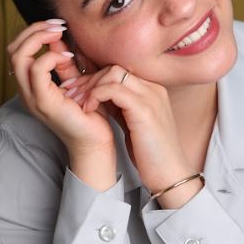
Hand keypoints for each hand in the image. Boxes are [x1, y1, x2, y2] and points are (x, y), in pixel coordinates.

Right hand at [6, 20, 116, 156]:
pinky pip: (37, 70)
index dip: (33, 32)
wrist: (95, 141)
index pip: (17, 50)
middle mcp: (27, 91)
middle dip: (33, 30)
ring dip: (39, 38)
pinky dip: (50, 56)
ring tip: (59, 34)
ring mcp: (32, 97)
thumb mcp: (75, 81)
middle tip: (57, 25)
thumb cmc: (88, 113)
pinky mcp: (44, 102)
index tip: (57, 25)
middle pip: (13, 49)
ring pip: (18, 56)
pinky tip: (67, 57)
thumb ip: (64, 62)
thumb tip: (58, 38)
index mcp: (31, 86)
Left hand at [61, 67, 195, 192]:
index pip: (119, 71)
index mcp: (152, 91)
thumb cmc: (152, 154)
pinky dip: (95, 96)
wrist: (171, 174)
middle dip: (89, 80)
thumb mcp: (135, 124)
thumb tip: (100, 98)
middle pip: (115, 69)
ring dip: (90, 87)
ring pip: (113, 74)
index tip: (78, 92)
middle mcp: (154, 89)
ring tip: (79, 103)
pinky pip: (113, 90)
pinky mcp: (144, 110)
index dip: (95, 79)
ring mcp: (151, 97)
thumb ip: (122, 107)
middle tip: (72, 95)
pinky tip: (88, 110)